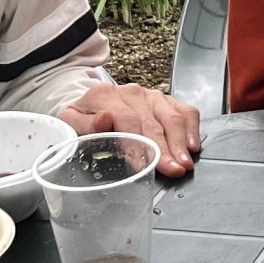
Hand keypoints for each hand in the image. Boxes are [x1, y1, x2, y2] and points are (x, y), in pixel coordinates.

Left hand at [61, 83, 202, 176]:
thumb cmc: (83, 119)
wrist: (93, 102)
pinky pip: (186, 111)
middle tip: (173, 169)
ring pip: (172, 117)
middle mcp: (132, 93)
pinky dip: (192, 128)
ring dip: (180, 142)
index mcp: (106, 96)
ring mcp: (152, 95)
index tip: (144, 165)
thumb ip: (83, 123)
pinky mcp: (166, 100)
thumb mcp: (70, 121)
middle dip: (165, 149)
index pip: (127, 121)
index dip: (137, 145)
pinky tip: (193, 146)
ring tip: (185, 163)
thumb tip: (105, 120)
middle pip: (153, 122)